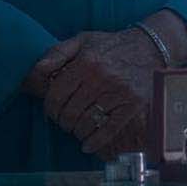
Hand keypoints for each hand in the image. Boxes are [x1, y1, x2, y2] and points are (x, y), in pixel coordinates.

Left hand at [28, 27, 166, 160]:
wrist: (150, 47)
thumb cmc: (111, 45)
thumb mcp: (83, 40)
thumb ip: (57, 53)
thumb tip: (36, 71)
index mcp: (86, 62)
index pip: (56, 95)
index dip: (49, 107)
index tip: (52, 111)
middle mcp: (101, 78)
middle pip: (69, 113)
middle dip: (62, 121)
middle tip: (64, 120)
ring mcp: (118, 93)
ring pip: (86, 124)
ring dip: (76, 131)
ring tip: (76, 128)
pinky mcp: (132, 106)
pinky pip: (108, 131)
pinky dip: (94, 142)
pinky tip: (87, 144)